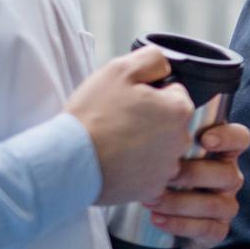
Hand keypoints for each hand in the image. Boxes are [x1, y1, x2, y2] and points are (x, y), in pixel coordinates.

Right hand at [66, 46, 194, 204]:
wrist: (68, 161)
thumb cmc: (93, 115)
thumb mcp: (119, 70)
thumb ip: (151, 60)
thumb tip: (165, 65)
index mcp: (179, 110)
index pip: (175, 94)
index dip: (151, 94)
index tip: (130, 101)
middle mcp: (182, 140)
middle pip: (171, 123)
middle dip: (151, 120)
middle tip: (120, 122)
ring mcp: (168, 167)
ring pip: (161, 149)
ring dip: (145, 145)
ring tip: (116, 143)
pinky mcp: (153, 188)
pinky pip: (150, 173)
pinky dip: (136, 168)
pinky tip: (117, 162)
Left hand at [144, 121, 249, 248]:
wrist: (145, 214)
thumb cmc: (153, 170)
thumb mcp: (157, 145)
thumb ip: (162, 125)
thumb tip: (156, 99)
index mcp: (220, 151)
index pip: (240, 138)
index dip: (228, 138)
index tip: (204, 140)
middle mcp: (227, 176)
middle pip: (229, 174)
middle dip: (195, 175)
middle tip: (164, 174)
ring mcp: (224, 203)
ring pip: (219, 204)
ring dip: (183, 202)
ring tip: (151, 200)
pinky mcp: (216, 229)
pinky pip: (211, 229)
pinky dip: (183, 224)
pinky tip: (157, 218)